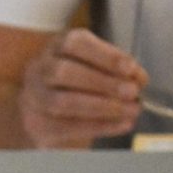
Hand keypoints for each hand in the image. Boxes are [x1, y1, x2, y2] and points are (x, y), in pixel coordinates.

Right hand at [17, 27, 145, 147]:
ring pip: (62, 102)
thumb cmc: (76, 81)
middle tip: (131, 92)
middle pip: (64, 73)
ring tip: (130, 111)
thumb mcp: (96, 64)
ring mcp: (33, 97)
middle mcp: (39, 68)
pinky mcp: (35, 124)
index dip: (104, 56)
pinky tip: (120, 125)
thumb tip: (139, 79)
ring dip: (100, 107)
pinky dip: (97, 127)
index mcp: (58, 46)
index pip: (76, 45)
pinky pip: (65, 127)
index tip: (130, 68)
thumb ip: (116, 68)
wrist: (45, 110)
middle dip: (102, 83)